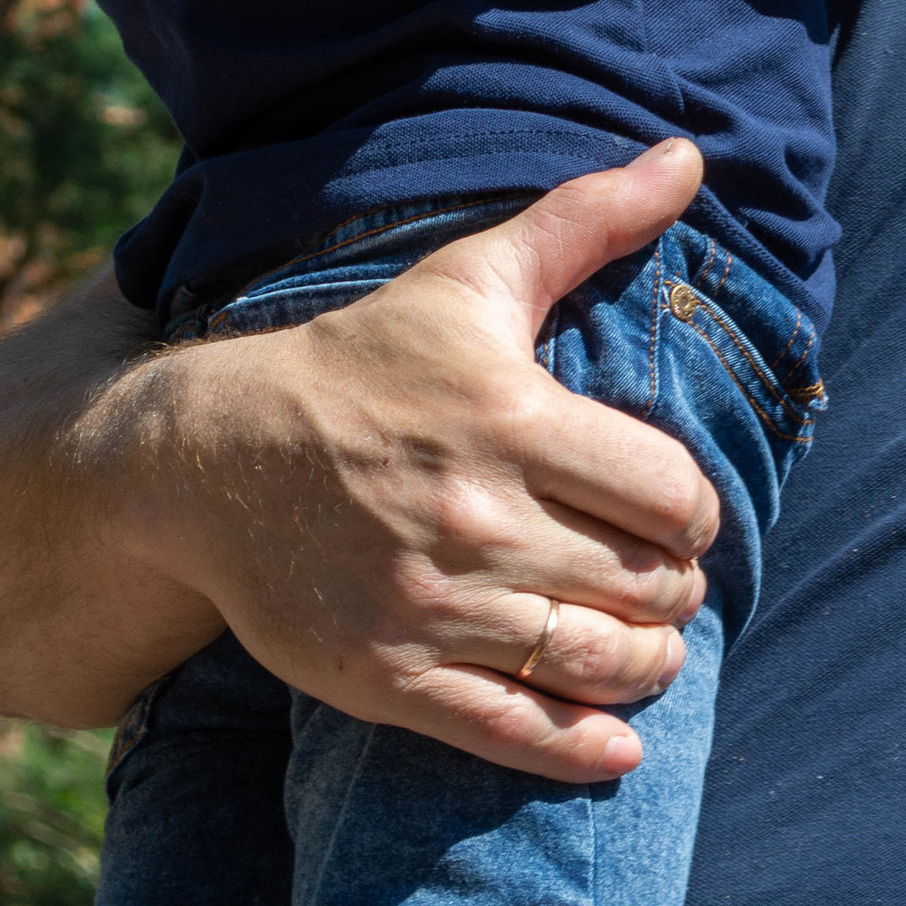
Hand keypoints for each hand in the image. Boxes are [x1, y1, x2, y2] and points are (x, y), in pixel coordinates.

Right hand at [125, 142, 719, 784]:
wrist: (210, 455)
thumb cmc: (359, 361)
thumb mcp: (469, 278)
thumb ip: (588, 219)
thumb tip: (689, 157)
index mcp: (512, 419)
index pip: (674, 494)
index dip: (694, 511)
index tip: (674, 512)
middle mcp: (479, 517)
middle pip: (649, 584)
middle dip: (674, 588)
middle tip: (661, 580)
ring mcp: (432, 605)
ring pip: (597, 661)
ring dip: (648, 664)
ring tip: (646, 647)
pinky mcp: (388, 676)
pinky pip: (515, 732)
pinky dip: (583, 747)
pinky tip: (616, 742)